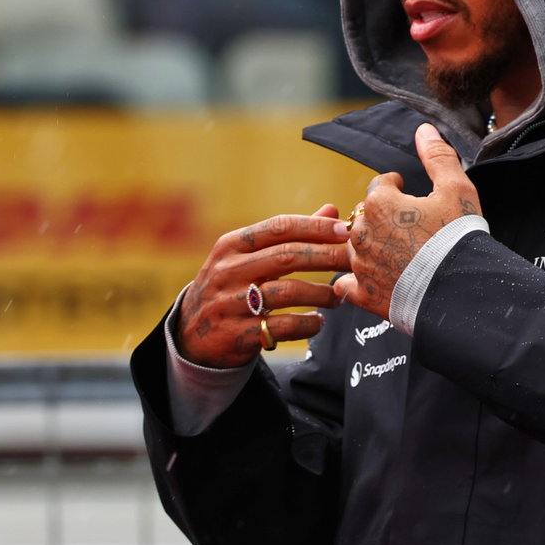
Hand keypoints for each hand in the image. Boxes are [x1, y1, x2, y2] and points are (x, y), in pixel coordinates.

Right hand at [175, 206, 350, 368]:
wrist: (191, 335)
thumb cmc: (231, 287)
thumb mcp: (248, 257)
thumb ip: (289, 236)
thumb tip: (331, 210)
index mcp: (231, 245)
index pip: (279, 227)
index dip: (315, 227)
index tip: (345, 230)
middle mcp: (228, 271)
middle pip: (286, 257)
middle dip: (326, 257)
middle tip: (353, 261)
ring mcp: (229, 303)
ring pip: (287, 292)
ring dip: (321, 294)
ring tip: (337, 297)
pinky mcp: (236, 334)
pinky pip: (282, 327)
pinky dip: (307, 324)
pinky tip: (318, 322)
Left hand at [335, 124, 480, 318]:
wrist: (462, 290)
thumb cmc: (458, 238)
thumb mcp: (456, 189)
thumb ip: (437, 156)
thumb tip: (424, 129)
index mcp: (380, 204)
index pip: (379, 187)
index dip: (393, 187)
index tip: (402, 189)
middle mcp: (362, 233)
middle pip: (364, 218)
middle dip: (381, 218)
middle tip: (403, 225)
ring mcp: (361, 265)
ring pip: (354, 249)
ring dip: (369, 247)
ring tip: (394, 252)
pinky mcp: (364, 294)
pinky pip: (346, 285)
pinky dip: (355, 283)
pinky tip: (370, 281)